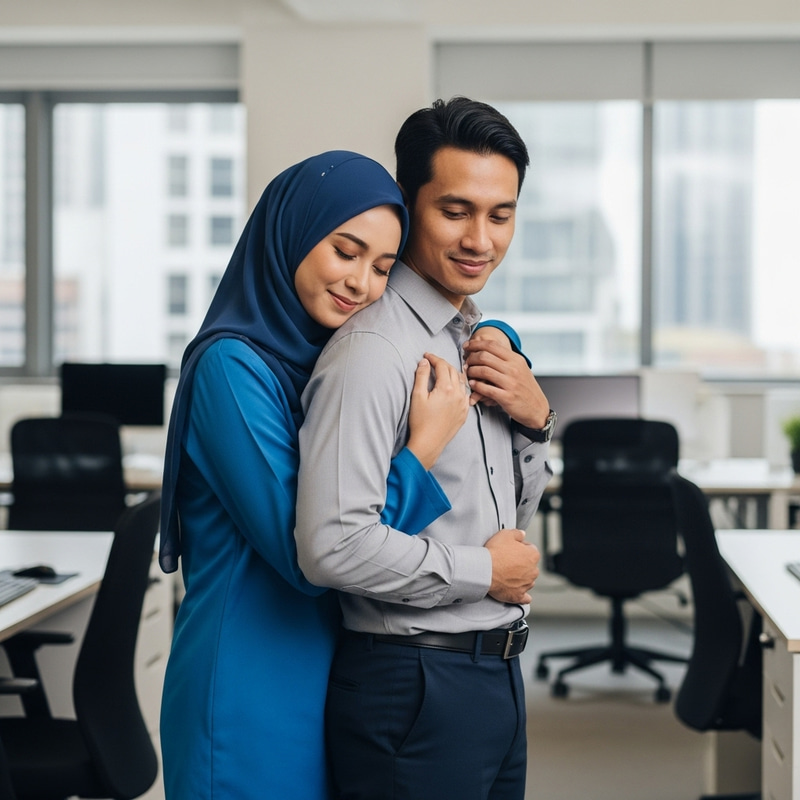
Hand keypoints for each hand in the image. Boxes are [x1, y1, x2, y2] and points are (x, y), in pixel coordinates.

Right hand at [406, 353, 469, 469]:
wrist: (429, 443)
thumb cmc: (420, 421)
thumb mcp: (417, 396)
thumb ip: (421, 376)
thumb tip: (424, 362)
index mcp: (446, 388)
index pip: (442, 366)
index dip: (433, 358)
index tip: (426, 355)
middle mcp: (458, 394)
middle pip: (453, 371)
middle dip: (443, 363)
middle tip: (433, 361)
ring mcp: (463, 404)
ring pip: (462, 381)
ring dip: (453, 373)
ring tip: (444, 370)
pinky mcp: (464, 413)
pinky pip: (465, 393)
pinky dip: (460, 385)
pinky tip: (454, 386)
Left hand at [462, 336, 549, 428]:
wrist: (537, 408)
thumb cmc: (526, 389)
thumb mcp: (520, 368)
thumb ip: (506, 359)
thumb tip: (486, 349)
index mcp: (516, 360)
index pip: (492, 345)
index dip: (476, 344)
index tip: (467, 346)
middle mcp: (514, 369)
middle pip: (485, 356)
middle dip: (471, 358)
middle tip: (466, 362)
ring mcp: (510, 383)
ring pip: (483, 371)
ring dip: (471, 371)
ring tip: (469, 373)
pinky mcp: (506, 397)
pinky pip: (486, 389)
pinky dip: (476, 386)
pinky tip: (473, 385)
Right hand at [485, 528, 540, 603]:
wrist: (484, 570)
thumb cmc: (495, 552)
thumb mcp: (506, 534)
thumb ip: (517, 533)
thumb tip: (522, 534)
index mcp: (533, 556)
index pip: (531, 549)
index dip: (521, 547)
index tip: (512, 548)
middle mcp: (533, 571)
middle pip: (530, 566)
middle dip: (521, 563)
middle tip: (507, 561)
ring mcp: (526, 585)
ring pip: (528, 581)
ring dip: (521, 578)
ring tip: (507, 574)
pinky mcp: (518, 596)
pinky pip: (525, 598)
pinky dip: (522, 596)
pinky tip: (518, 592)